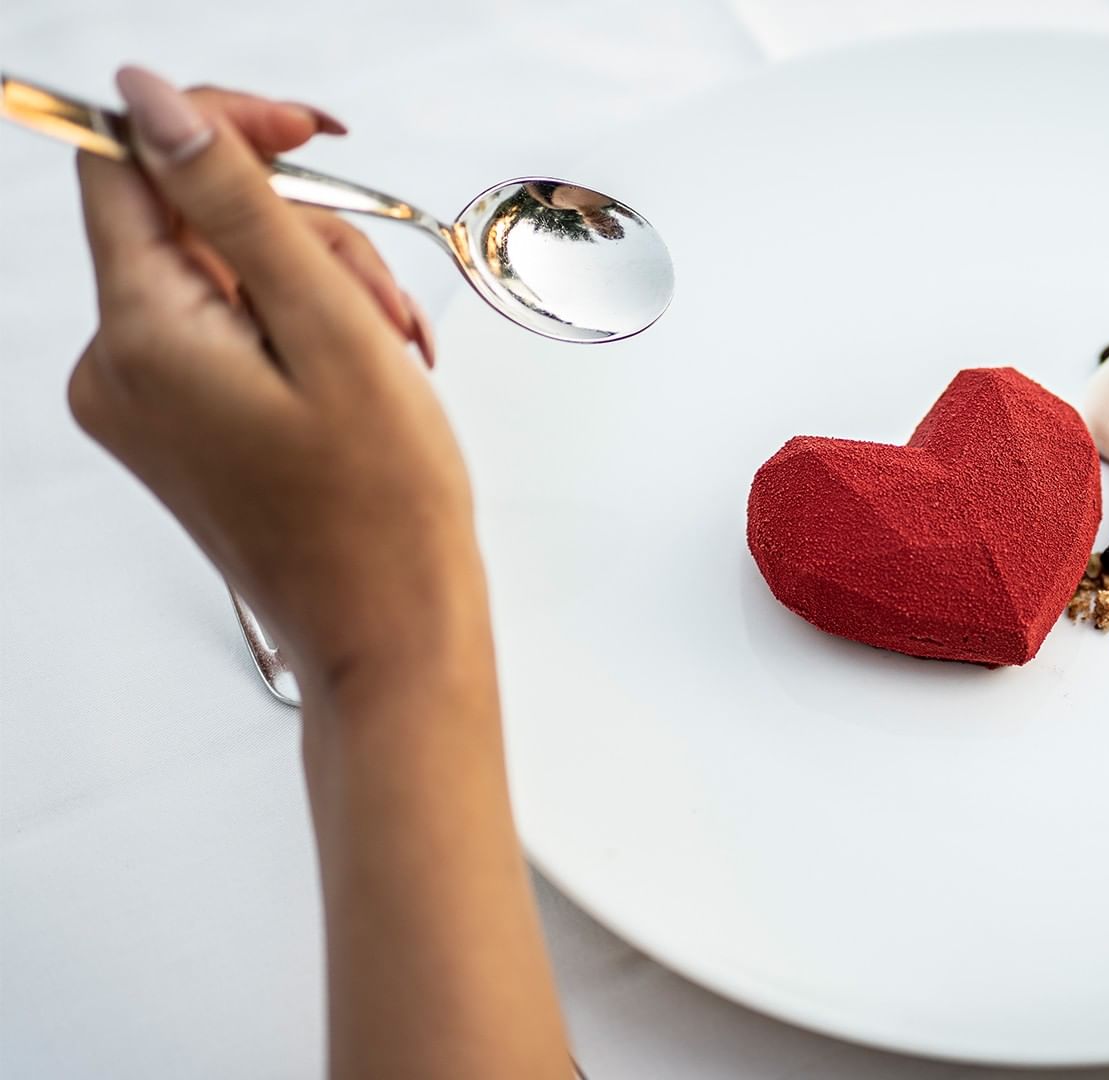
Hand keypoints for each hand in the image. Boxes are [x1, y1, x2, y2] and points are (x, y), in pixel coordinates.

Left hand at [69, 67, 477, 699]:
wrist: (387, 628)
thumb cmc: (381, 506)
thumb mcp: (329, 329)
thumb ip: (237, 202)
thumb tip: (153, 98)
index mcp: (142, 336)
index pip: (131, 163)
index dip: (221, 126)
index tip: (311, 137)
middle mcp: (116, 365)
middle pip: (191, 222)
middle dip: (302, 233)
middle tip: (385, 301)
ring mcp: (142, 399)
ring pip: (223, 274)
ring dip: (317, 286)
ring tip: (391, 349)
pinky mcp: (176, 422)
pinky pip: (228, 330)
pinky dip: (301, 330)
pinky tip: (364, 369)